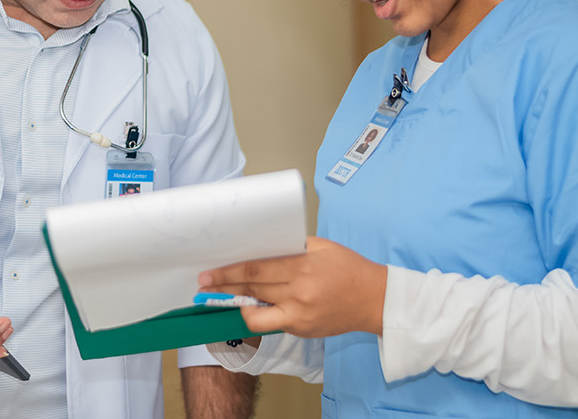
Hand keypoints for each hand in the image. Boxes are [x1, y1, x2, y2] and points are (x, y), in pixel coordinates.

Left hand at [198, 236, 387, 337]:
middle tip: (203, 285)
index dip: (229, 271)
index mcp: (303, 266)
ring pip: (257, 310)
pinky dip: (257, 315)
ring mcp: (300, 314)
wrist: (375, 300)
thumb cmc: (349, 268)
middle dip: (224, 287)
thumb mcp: (322, 247)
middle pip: (252, 289)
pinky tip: (248, 308)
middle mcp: (299, 292)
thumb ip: (292, 247)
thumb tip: (259, 247)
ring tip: (218, 298)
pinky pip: (271, 323)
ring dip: (234, 304)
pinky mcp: (301, 330)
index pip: (257, 269)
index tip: (210, 272)